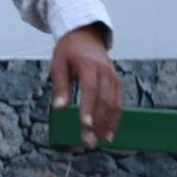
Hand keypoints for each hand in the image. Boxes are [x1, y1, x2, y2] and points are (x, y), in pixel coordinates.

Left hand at [50, 24, 120, 148]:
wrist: (87, 35)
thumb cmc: (68, 50)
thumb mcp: (58, 63)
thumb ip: (60, 86)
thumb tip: (59, 108)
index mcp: (88, 65)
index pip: (90, 89)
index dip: (88, 108)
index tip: (85, 125)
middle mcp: (105, 72)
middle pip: (103, 100)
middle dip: (97, 123)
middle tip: (88, 142)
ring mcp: (113, 77)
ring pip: (114, 104)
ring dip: (108, 124)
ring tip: (99, 141)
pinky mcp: (117, 82)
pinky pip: (118, 102)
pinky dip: (115, 118)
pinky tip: (108, 132)